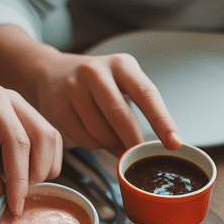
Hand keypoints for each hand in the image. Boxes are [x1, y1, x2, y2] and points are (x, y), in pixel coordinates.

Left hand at [0, 79, 61, 212]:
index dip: (20, 177)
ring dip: (44, 168)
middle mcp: (13, 100)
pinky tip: (26, 176)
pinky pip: (47, 139)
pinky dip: (43, 161)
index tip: (15, 204)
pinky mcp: (26, 116)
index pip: (17, 142)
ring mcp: (22, 106)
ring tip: (21, 187)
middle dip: (37, 173)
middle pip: (44, 137)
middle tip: (19, 197)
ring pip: (51, 139)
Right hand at [27, 51, 182, 156]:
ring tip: (113, 140)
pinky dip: (94, 145)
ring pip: (101, 132)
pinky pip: (83, 139)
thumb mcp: (122, 80)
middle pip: (120, 116)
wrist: (50, 72)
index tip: (173, 143)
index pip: (146, 95)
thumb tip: (156, 146)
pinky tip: (94, 135)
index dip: (162, 121)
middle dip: (133, 142)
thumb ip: (140, 105)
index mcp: (121, 65)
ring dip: (112, 145)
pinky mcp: (58, 107)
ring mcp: (73, 88)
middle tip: (140, 158)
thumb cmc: (97, 82)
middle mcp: (96, 72)